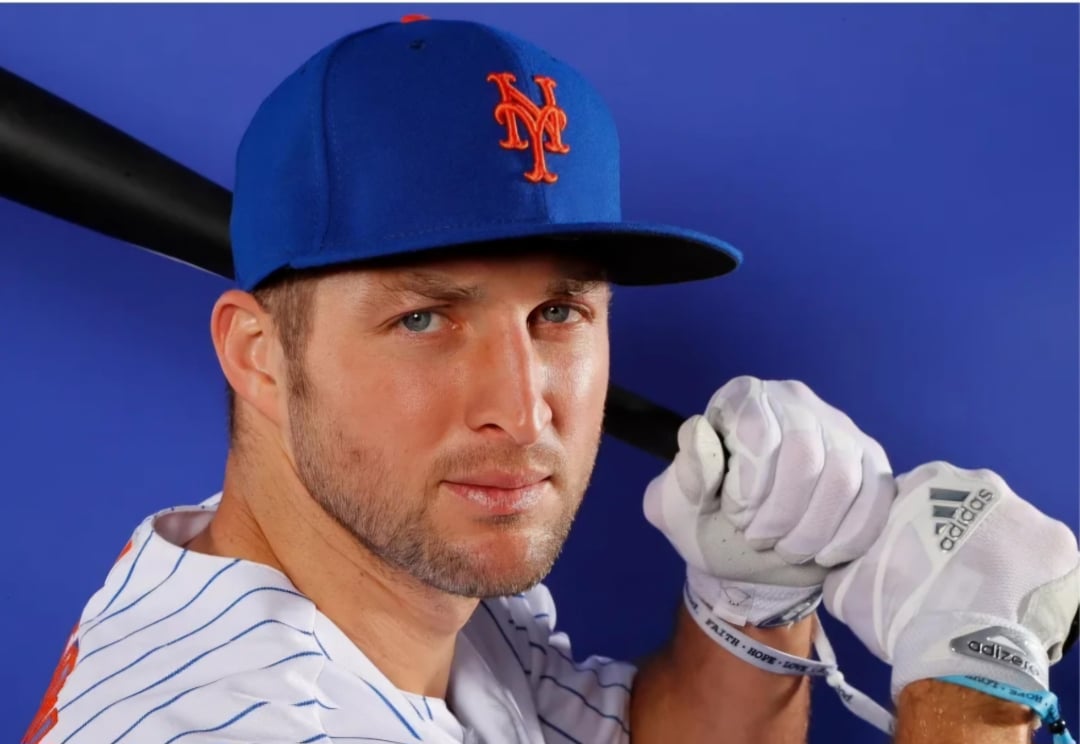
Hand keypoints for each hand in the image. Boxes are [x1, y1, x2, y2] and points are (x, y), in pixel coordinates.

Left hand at [644, 376, 895, 626]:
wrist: (750, 551)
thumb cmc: (709, 521)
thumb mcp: (677, 504)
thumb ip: (686, 472)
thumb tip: (698, 430)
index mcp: (740, 398)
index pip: (756, 430)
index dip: (748, 486)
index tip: (736, 517)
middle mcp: (793, 400)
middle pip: (805, 453)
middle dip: (783, 512)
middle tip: (761, 540)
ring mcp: (837, 428)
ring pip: (843, 475)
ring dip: (815, 528)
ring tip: (789, 551)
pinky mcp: (870, 461)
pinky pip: (876, 494)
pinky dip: (851, 534)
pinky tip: (825, 555)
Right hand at [823, 461, 1079, 699]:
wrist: (961, 647)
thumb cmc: (900, 605)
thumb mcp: (847, 585)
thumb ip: (844, 563)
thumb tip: (838, 564)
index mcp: (925, 481)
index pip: (910, 500)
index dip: (905, 534)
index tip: (903, 565)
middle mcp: (980, 483)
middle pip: (962, 512)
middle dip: (953, 540)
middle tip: (940, 583)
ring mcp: (1027, 511)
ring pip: (1003, 534)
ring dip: (990, 558)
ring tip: (977, 600)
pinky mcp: (1060, 547)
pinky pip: (1037, 563)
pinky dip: (1024, 581)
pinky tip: (1008, 607)